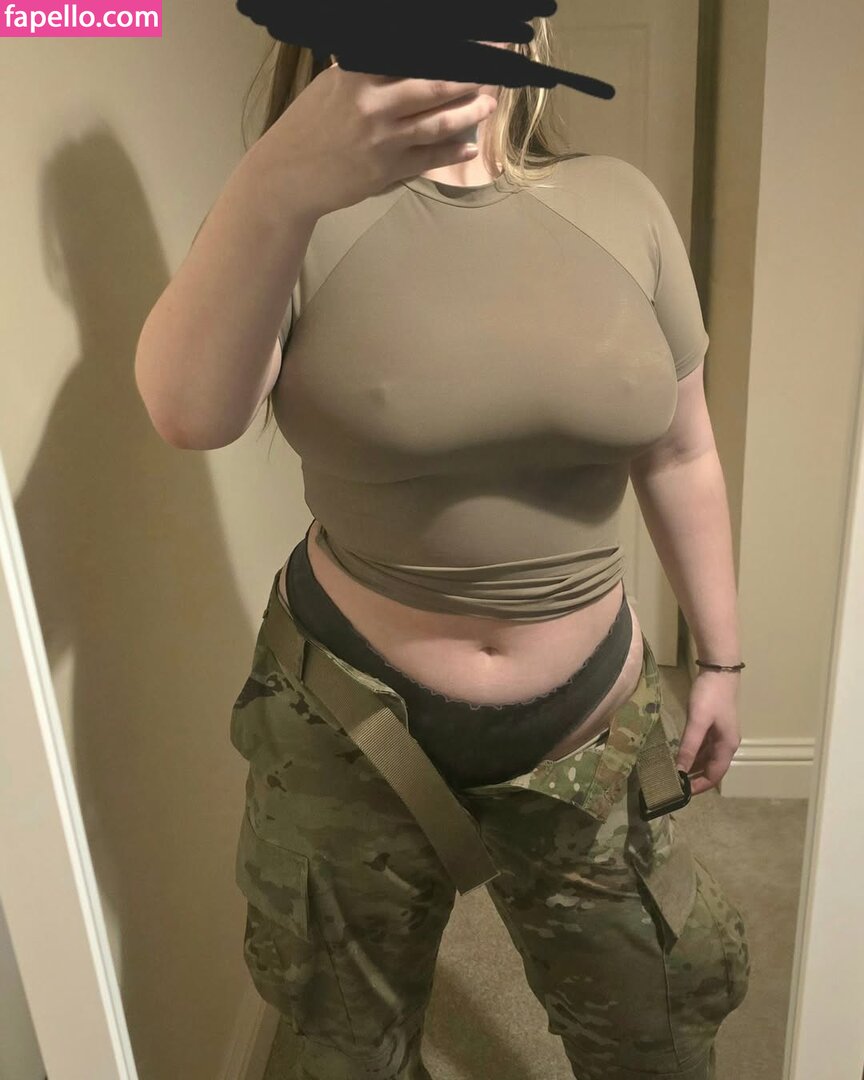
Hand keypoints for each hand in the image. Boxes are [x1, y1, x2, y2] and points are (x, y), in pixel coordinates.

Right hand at [262, 61, 497, 217]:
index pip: (412, 51)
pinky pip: (429, 158)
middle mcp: (373, 103)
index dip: (447, 43)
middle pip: (435, 82)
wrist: (285, 176)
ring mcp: (382, 138)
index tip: (476, 36)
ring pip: (439, 122)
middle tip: (498, 63)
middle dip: (472, 72)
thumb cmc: (308, 127)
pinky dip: (452, 151)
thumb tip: (405, 56)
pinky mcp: (386, 170)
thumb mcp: (333, 85)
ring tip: (489, 105)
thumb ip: (367, 71)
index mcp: (359, 73)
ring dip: (470, 113)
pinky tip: (469, 146)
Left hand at [675, 673, 741, 796]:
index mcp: (727, 746)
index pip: (714, 775)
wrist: (719, 671)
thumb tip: (680, 770)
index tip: (681, 793)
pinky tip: (679, 757)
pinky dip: (692, 754)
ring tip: (673, 774)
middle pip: (711, 769)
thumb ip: (689, 746)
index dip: (699, 786)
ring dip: (692, 767)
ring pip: (706, 758)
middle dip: (694, 779)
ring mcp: (719, 735)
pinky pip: (702, 747)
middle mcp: (726, 744)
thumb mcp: (698, 722)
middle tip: (673, 786)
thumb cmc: (710, 697)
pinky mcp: (712, 727)